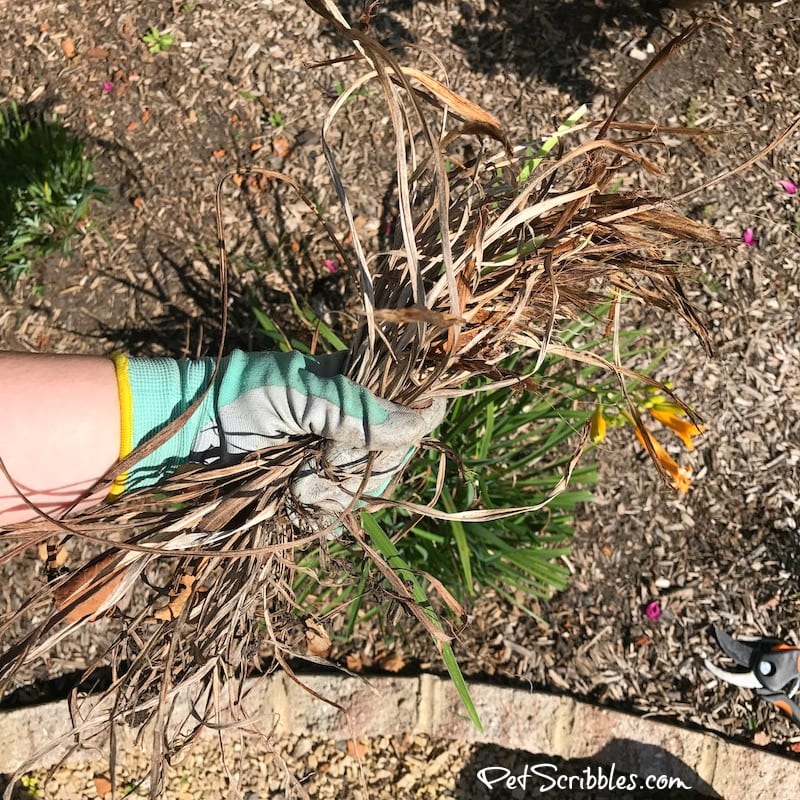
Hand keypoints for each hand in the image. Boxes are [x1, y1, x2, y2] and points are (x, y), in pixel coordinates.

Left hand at [113, 350, 445, 502]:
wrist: (186, 433)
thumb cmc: (242, 395)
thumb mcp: (302, 389)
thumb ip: (360, 408)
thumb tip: (425, 421)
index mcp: (352, 392)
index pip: (405, 412)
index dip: (406, 427)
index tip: (390, 437)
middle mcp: (346, 428)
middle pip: (389, 458)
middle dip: (357, 465)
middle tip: (320, 457)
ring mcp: (328, 463)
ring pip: (364, 489)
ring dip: (333, 489)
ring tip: (297, 478)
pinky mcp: (307, 495)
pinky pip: (337, 514)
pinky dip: (323, 513)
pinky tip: (301, 502)